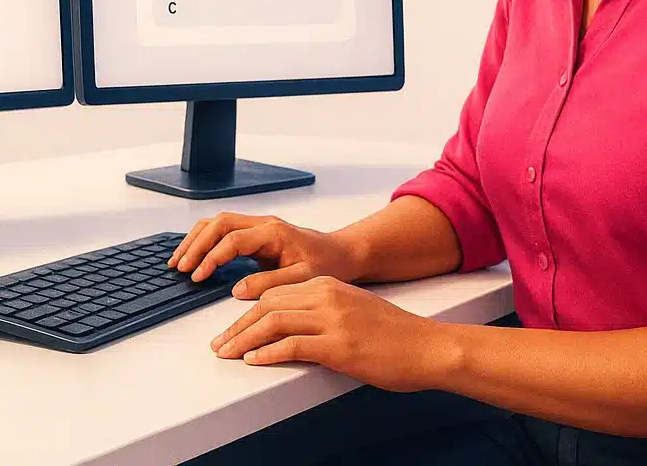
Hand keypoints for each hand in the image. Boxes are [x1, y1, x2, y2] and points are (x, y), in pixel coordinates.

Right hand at [169, 212, 360, 296]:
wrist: (341, 253)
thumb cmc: (327, 264)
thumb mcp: (303, 279)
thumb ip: (270, 283)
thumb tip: (238, 289)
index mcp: (274, 232)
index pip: (233, 238)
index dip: (212, 257)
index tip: (199, 275)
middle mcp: (263, 224)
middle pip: (219, 223)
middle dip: (196, 244)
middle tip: (181, 267)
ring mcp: (258, 226)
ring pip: (218, 222)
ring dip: (196, 239)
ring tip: (179, 261)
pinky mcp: (256, 233)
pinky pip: (224, 230)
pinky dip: (205, 240)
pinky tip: (194, 255)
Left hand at [210, 275, 453, 391]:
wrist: (427, 346)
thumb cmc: (394, 335)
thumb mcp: (354, 311)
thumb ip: (324, 312)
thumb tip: (292, 330)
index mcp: (329, 285)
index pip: (276, 292)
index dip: (248, 311)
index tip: (232, 327)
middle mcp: (327, 296)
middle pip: (268, 305)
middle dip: (237, 326)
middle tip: (219, 343)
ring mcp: (332, 319)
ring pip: (273, 322)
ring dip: (243, 339)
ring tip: (227, 354)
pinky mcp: (338, 345)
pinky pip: (292, 345)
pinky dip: (268, 353)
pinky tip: (254, 361)